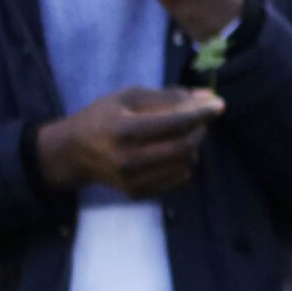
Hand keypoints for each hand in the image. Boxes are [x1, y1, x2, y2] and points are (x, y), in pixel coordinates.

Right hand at [36, 86, 224, 198]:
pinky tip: (174, 149)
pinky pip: (178, 178)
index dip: (200, 113)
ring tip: (185, 131)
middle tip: (203, 118)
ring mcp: (133, 180)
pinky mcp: (138, 193)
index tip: (218, 104)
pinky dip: (185, 161)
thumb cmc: (102, 117)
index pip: (174, 123)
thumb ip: (167, 97)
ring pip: (185, 164)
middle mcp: (128, 159)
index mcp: (123, 130)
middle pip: (183, 147)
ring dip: (193, 145)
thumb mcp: (128, 97)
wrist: (73, 153)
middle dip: (201, 129)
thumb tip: (206, 97)